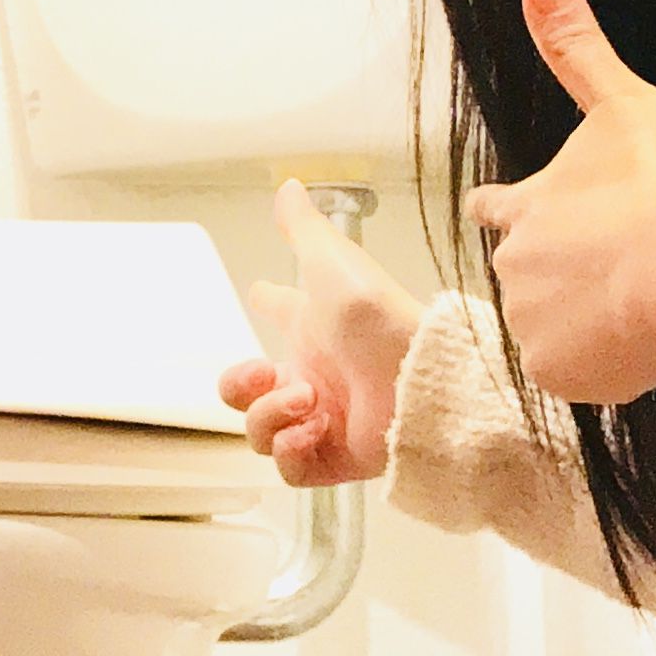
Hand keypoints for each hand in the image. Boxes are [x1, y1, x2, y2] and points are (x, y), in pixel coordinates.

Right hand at [217, 178, 427, 487]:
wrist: (415, 373)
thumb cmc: (378, 315)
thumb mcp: (332, 262)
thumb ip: (302, 228)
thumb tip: (288, 187)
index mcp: (311, 329)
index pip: (279, 313)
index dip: (267, 303)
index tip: (261, 291)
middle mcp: (313, 376)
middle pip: (247, 392)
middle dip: (240, 385)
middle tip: (264, 372)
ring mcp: (321, 420)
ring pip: (260, 431)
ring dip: (270, 415)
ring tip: (306, 399)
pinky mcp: (334, 459)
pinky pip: (289, 469)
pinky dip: (289, 451)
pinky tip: (308, 429)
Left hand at [461, 0, 655, 405]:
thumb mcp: (625, 103)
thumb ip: (576, 47)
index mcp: (525, 207)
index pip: (493, 209)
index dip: (503, 211)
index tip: (502, 214)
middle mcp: (513, 266)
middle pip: (531, 276)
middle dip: (567, 274)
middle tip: (624, 269)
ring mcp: (532, 324)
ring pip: (555, 329)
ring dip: (588, 321)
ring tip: (644, 302)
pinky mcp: (559, 374)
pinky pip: (578, 378)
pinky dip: (606, 367)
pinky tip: (645, 342)